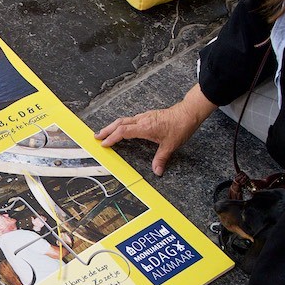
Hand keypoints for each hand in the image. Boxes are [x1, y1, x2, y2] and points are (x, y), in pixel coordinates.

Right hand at [97, 83, 216, 175]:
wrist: (188, 113)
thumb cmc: (180, 126)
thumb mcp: (171, 145)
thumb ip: (161, 158)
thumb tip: (157, 171)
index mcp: (145, 127)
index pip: (123, 131)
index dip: (112, 137)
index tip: (103, 143)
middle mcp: (142, 120)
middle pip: (119, 123)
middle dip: (106, 130)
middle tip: (96, 136)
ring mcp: (145, 116)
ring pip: (124, 120)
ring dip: (113, 126)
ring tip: (105, 133)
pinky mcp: (148, 116)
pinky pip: (131, 119)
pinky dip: (122, 124)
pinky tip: (123, 129)